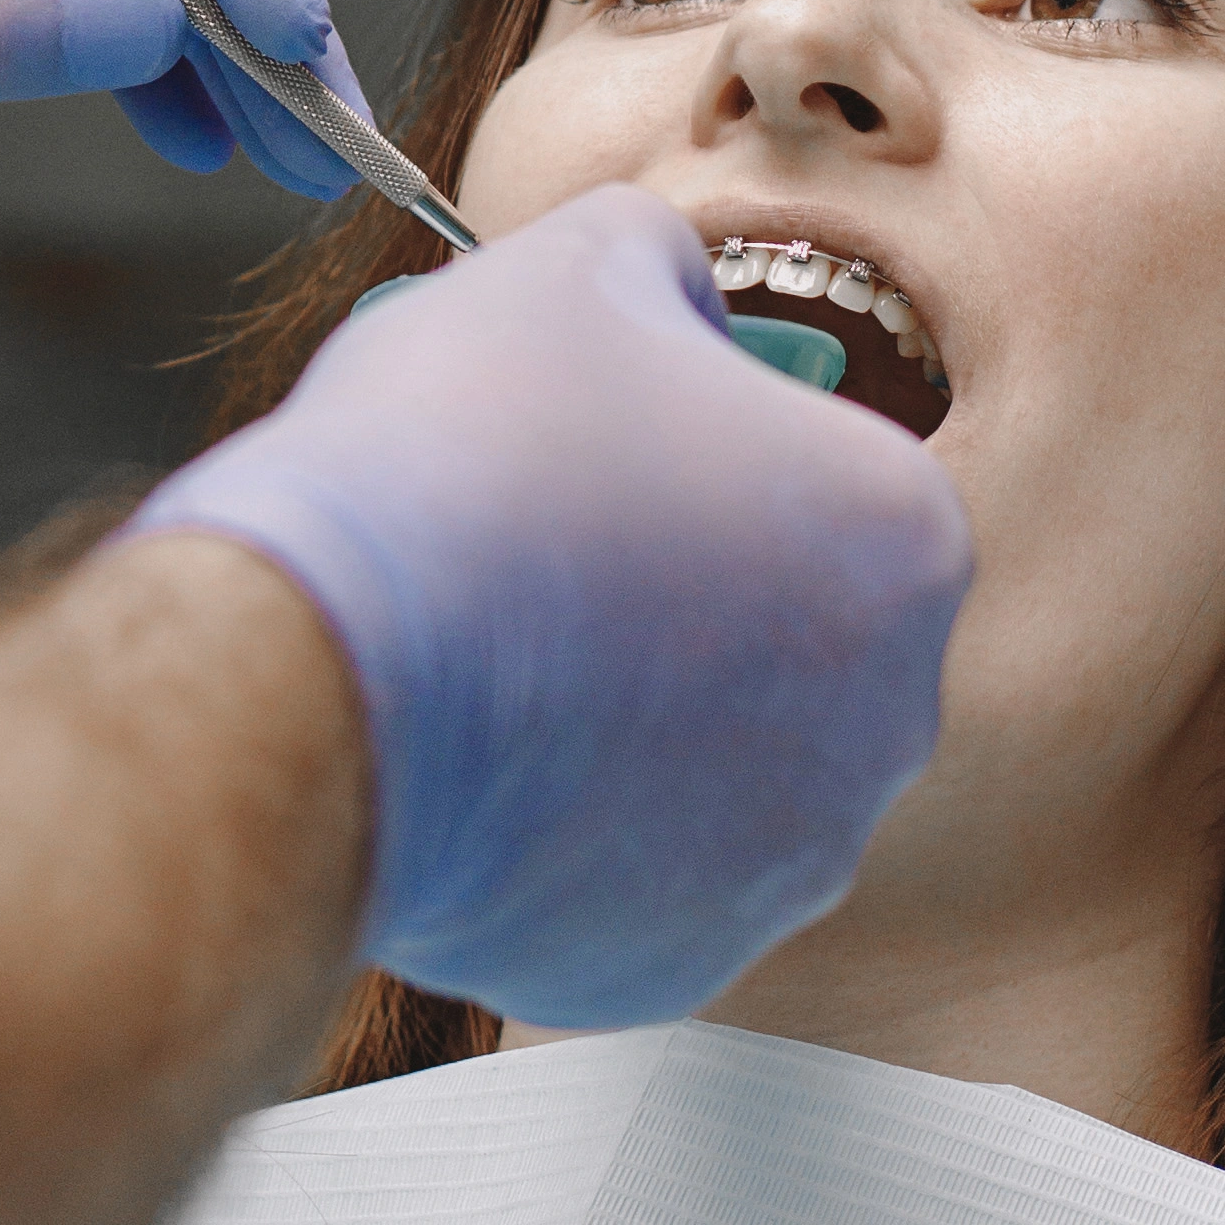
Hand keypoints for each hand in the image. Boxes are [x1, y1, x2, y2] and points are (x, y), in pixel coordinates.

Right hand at [125, 186, 969, 1024]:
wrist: (321, 666)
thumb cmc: (458, 456)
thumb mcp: (573, 263)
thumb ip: (666, 262)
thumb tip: (673, 293)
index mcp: (904, 543)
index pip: (834, 477)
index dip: (716, 446)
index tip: (615, 446)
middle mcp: (887, 723)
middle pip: (794, 634)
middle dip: (690, 594)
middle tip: (551, 541)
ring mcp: (785, 863)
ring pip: (723, 765)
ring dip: (638, 713)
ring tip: (500, 644)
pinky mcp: (676, 962)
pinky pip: (642, 878)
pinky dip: (575, 828)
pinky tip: (482, 753)